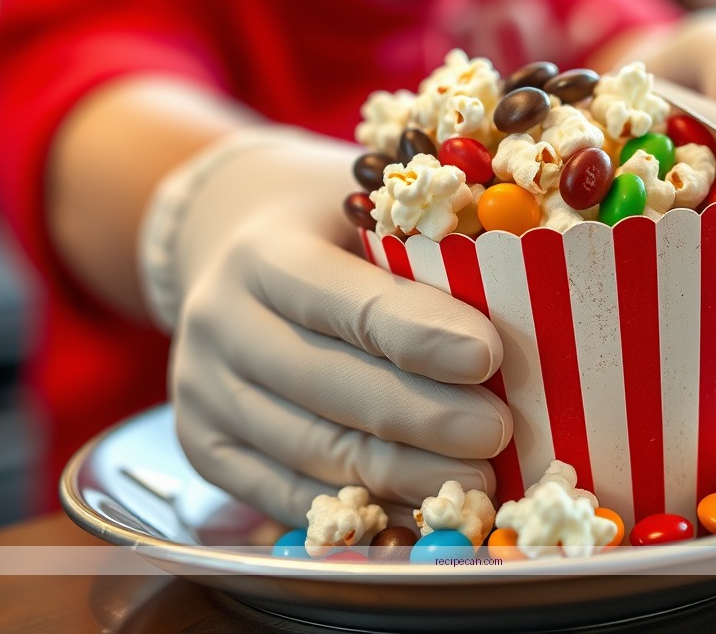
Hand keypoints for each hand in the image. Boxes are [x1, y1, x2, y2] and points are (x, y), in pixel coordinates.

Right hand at [138, 128, 510, 526]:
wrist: (227, 243)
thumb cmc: (321, 223)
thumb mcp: (361, 209)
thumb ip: (416, 254)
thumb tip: (514, 319)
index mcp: (262, 253)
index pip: (349, 303)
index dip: (422, 336)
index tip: (491, 357)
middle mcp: (219, 322)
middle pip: (332, 386)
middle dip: (425, 418)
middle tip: (497, 433)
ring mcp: (201, 391)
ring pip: (312, 451)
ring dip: (402, 475)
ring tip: (476, 480)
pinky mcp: (201, 445)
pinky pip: (282, 494)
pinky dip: (357, 508)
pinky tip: (417, 508)